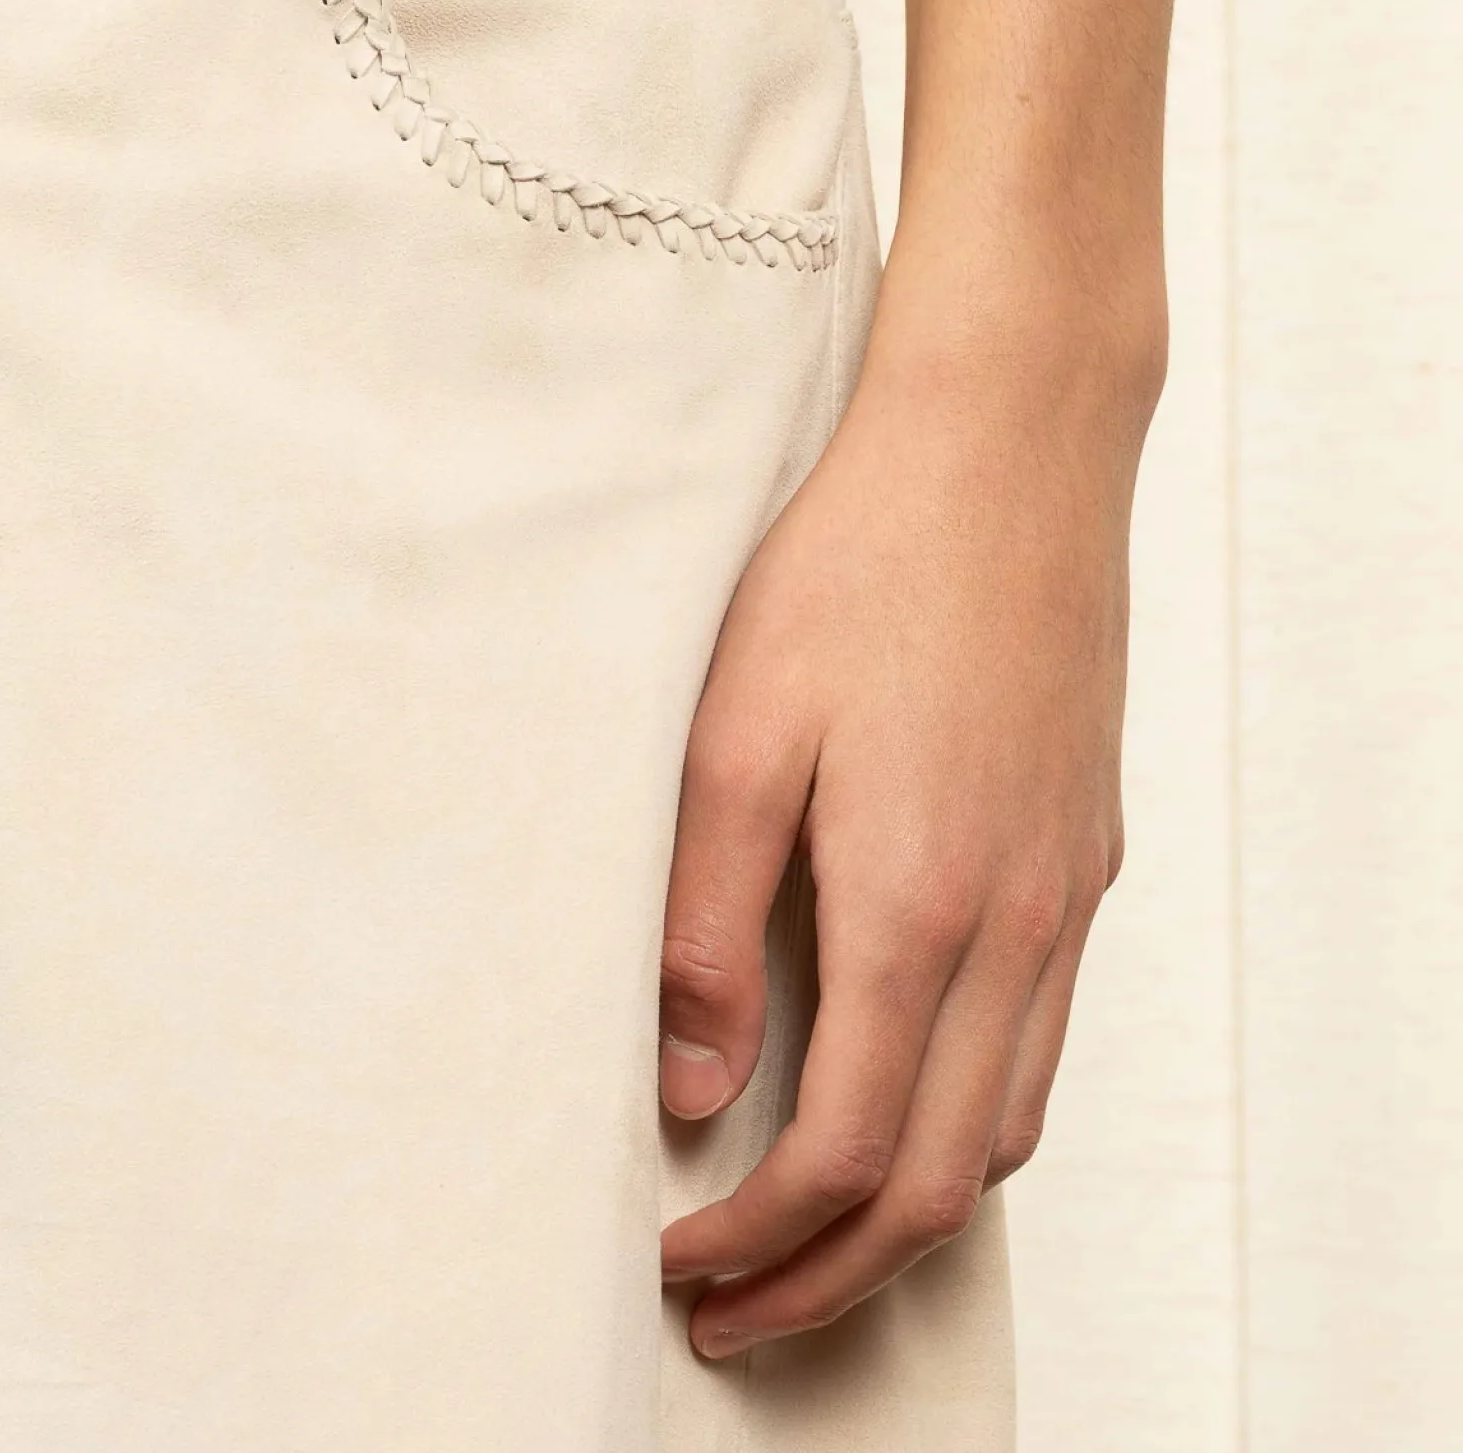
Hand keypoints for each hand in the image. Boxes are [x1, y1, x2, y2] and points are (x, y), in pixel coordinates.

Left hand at [656, 285, 1147, 1354]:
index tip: (678, 1261)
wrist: (1006, 453)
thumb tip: (689, 1087)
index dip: (756, 1240)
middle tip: (731, 1309)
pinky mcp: (1083, 853)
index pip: (843, 1152)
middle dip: (829, 1275)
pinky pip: (1038, 1040)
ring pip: (1002, 1125)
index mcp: (915, 905)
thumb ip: (707, 922)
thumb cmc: (856, 569)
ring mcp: (1065, 895)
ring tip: (806, 1236)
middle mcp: (1013, 926)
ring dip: (903, 1212)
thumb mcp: (736, 733)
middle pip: (936, 1181)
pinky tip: (899, 1091)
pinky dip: (966, 1119)